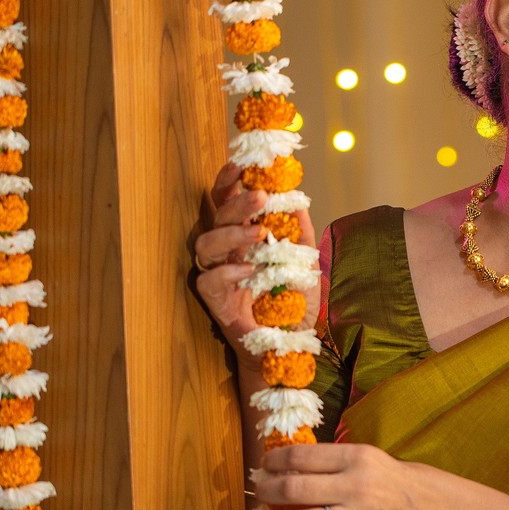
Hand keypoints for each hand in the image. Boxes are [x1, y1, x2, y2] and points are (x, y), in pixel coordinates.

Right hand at [192, 163, 316, 354]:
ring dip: (230, 233)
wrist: (290, 342)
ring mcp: (217, 276)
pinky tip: (247, 270)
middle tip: (259, 197)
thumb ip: (300, 232)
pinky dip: (226, 272)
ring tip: (258, 233)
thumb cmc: (291, 301)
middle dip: (235, 203)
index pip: (225, 201)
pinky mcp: (214, 302)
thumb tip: (297, 200)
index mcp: (242, 237)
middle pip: (214, 217)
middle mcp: (225, 252)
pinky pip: (207, 281)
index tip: (241, 166)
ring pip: (204, 245)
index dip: (228, 182)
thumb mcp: (304, 261)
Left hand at [251, 444, 472, 509]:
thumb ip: (341, 464)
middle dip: (268, 492)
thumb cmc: (409, 485)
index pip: (302, 456)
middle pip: (295, 488)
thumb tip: (297, 468)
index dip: (275, 461)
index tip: (264, 466)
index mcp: (359, 458)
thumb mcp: (377, 461)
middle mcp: (356, 486)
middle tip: (259, 493)